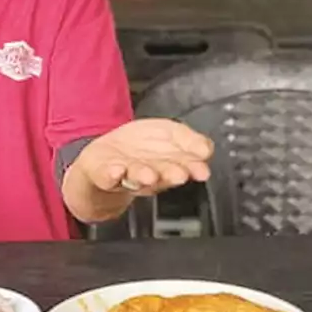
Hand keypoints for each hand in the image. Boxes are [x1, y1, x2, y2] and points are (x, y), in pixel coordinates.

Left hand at [75, 119, 212, 195]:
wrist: (104, 162)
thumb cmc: (140, 149)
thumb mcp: (171, 135)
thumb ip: (190, 140)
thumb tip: (207, 148)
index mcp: (169, 162)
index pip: (184, 164)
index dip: (194, 167)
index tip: (201, 169)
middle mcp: (150, 171)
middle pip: (162, 173)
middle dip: (171, 173)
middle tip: (180, 174)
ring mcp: (126, 173)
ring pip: (137, 176)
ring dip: (144, 175)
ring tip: (149, 174)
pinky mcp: (104, 173)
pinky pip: (107, 175)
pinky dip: (112, 173)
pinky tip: (117, 170)